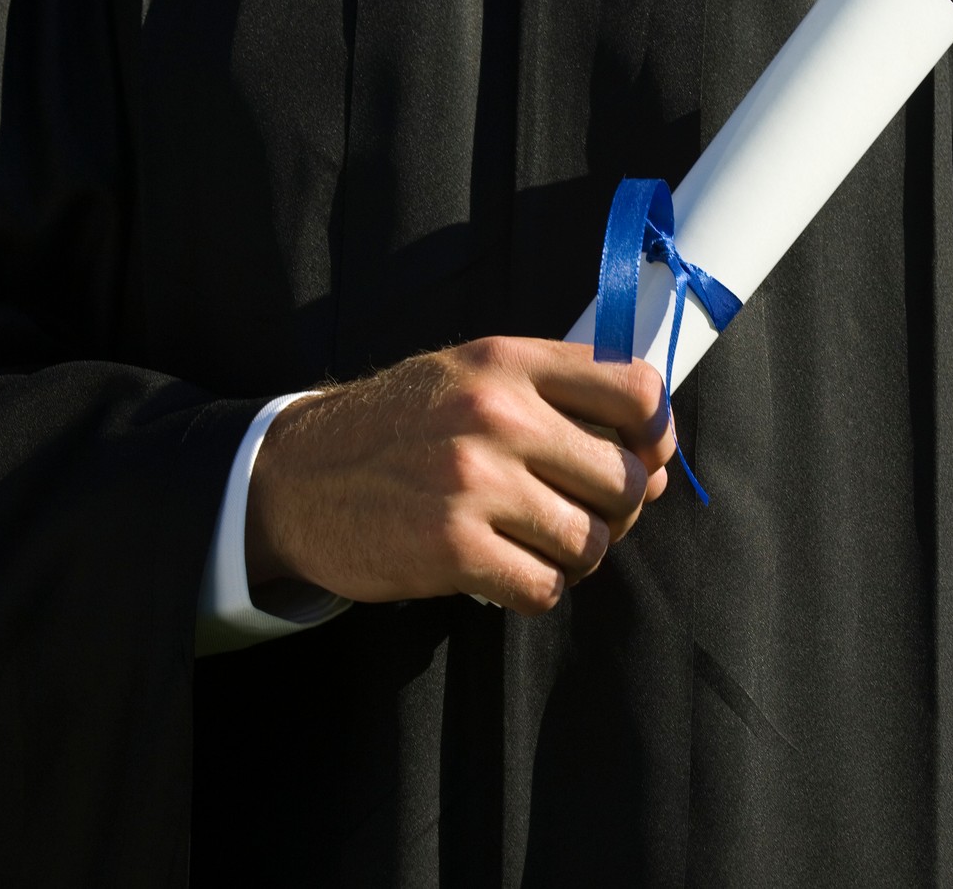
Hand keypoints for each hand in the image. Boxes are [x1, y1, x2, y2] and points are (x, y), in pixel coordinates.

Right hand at [245, 337, 675, 614]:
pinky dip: (535, 589)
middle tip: (580, 514)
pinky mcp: (453, 549)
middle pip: (626, 478)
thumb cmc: (397, 428)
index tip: (647, 457)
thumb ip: (558, 402)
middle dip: (617, 510)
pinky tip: (505, 571)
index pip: (635, 389)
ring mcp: (475, 483)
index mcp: (507, 362)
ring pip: (591, 541)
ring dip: (574, 556)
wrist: (294, 478)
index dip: (657, 434)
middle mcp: (496, 414)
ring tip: (537, 545)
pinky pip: (544, 587)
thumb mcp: (469, 377)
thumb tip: (658, 465)